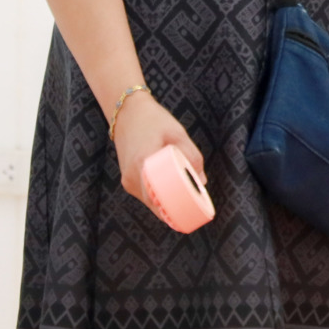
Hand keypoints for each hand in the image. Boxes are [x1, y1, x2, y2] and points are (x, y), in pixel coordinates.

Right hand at [112, 93, 205, 210]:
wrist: (127, 112)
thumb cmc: (154, 120)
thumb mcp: (177, 133)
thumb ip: (192, 156)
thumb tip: (202, 181)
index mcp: (142, 164)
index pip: (157, 199)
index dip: (173, 211)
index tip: (189, 216)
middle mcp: (131, 177)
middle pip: (154, 204)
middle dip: (173, 210)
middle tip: (194, 212)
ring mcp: (127, 180)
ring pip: (149, 201)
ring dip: (166, 204)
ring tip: (187, 205)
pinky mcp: (127, 179)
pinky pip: (145, 195)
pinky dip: (158, 197)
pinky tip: (172, 197)